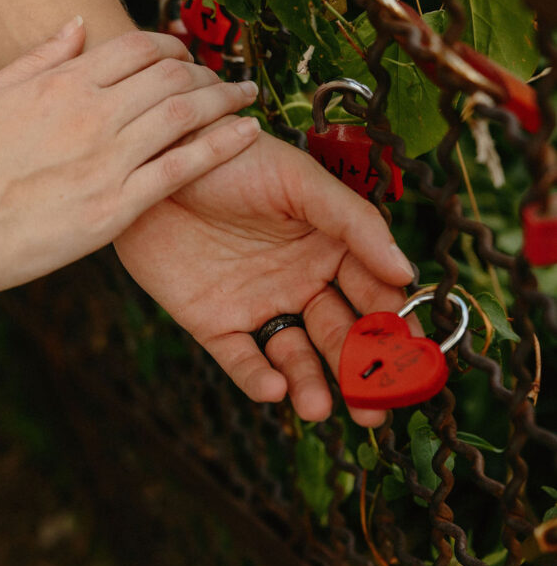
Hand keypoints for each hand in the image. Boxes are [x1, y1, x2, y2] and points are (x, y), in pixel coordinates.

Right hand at [0, 19, 259, 309]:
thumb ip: (38, 58)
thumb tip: (77, 25)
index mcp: (61, 82)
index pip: (135, 48)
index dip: (169, 47)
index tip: (184, 56)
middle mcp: (92, 111)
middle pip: (169, 76)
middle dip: (204, 72)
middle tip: (225, 78)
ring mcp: (107, 158)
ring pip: (184, 114)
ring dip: (225, 99)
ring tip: (249, 96)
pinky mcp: (115, 206)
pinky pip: (182, 168)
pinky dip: (221, 145)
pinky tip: (248, 134)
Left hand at [115, 129, 415, 425]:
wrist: (155, 161)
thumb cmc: (233, 158)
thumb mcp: (299, 180)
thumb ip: (354, 224)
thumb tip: (406, 273)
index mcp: (330, 246)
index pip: (373, 293)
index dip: (393, 324)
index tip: (411, 354)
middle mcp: (300, 280)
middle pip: (340, 334)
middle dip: (361, 371)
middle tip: (376, 405)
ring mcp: (258, 303)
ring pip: (294, 356)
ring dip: (310, 384)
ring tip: (318, 407)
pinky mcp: (214, 321)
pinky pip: (240, 358)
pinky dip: (256, 377)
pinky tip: (272, 387)